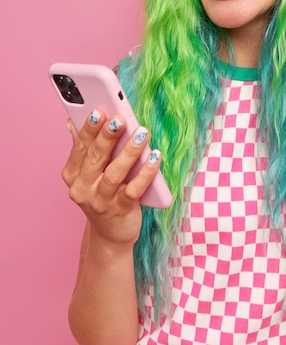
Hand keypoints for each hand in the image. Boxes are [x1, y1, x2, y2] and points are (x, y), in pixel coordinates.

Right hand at [62, 111, 161, 248]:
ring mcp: (101, 201)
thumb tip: (71, 121)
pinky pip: (134, 189)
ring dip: (129, 152)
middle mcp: (83, 188)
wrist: (111, 234)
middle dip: (107, 136)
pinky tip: (155, 157)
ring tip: (142, 133)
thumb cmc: (102, 194)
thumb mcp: (89, 172)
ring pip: (114, 173)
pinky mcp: (121, 210)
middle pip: (95, 157)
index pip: (80, 147)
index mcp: (72, 174)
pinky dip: (145, 172)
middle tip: (120, 118)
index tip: (98, 111)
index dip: (89, 128)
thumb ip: (84, 148)